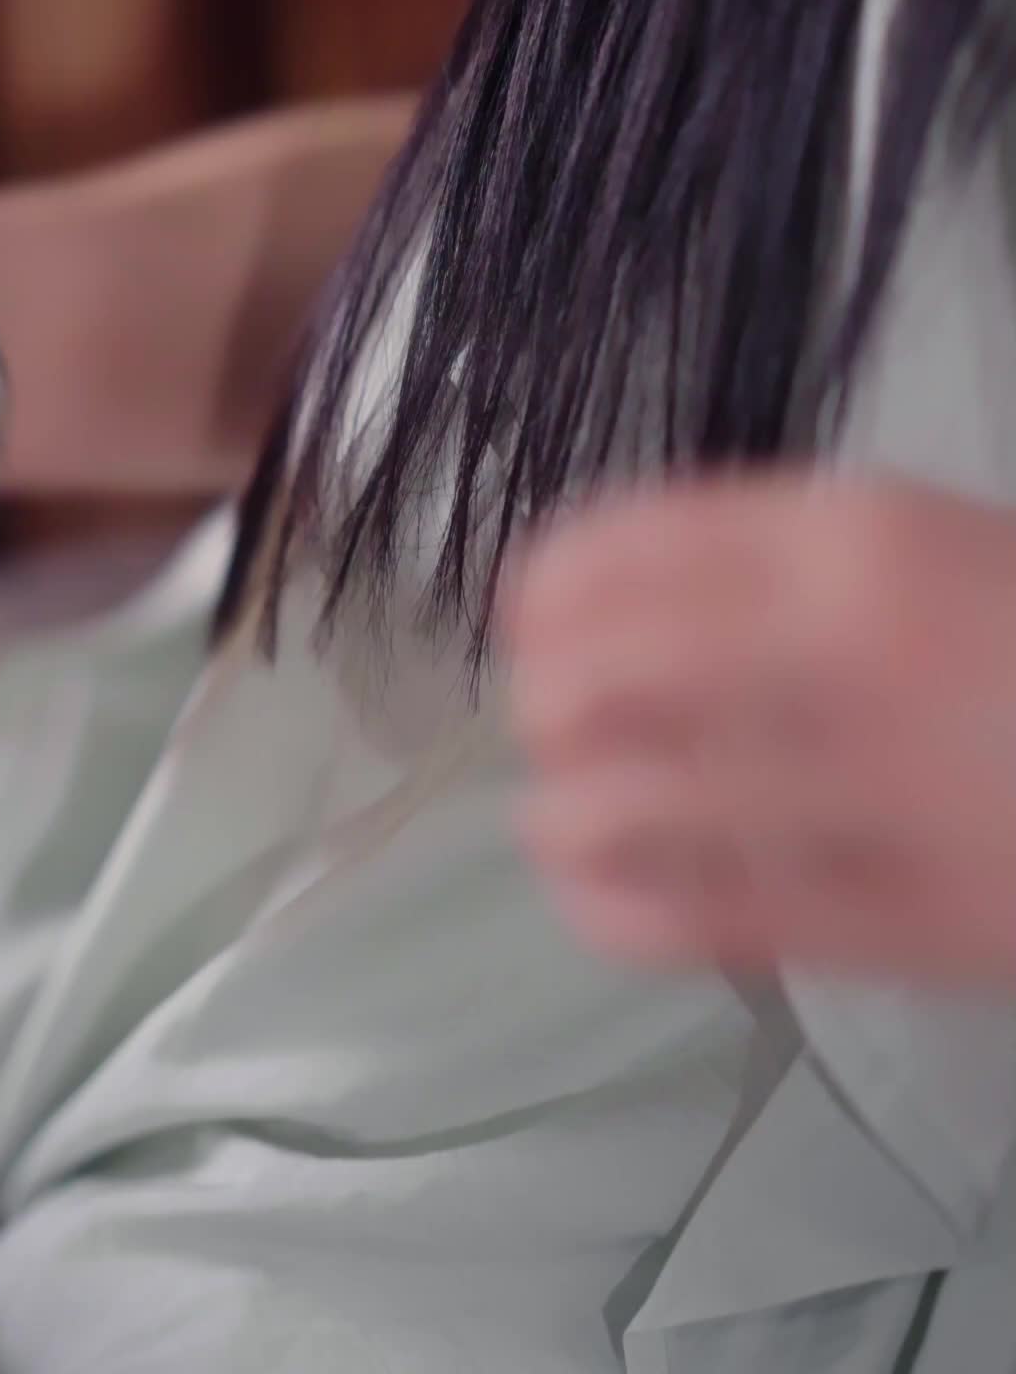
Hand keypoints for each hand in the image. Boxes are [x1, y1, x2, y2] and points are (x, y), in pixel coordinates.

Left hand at [504, 475, 1015, 985]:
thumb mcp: (931, 544)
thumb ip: (776, 562)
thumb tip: (600, 603)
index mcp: (855, 533)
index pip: (620, 549)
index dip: (542, 593)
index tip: (525, 621)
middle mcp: (842, 647)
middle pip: (595, 677)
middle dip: (545, 705)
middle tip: (553, 725)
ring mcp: (866, 789)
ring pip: (620, 808)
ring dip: (561, 812)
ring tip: (564, 812)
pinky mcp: (897, 922)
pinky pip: (696, 922)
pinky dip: (612, 906)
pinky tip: (603, 892)